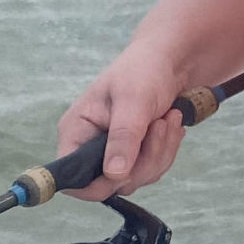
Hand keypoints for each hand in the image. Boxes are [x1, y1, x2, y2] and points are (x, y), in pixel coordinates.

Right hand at [56, 40, 189, 200]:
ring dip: (159, 153)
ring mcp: (113, 151)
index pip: (72, 178)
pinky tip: (171, 124)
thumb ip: (122, 137)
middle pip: (110, 183)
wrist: (171, 59)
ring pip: (135, 178)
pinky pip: (150, 170)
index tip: (126, 170)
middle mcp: (90, 146)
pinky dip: (166, 150)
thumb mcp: (133, 101)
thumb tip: (114, 174)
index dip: (96, 184)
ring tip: (169, 118)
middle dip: (143, 161)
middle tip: (160, 127)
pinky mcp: (134, 153)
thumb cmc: (144, 70)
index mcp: (76, 131)